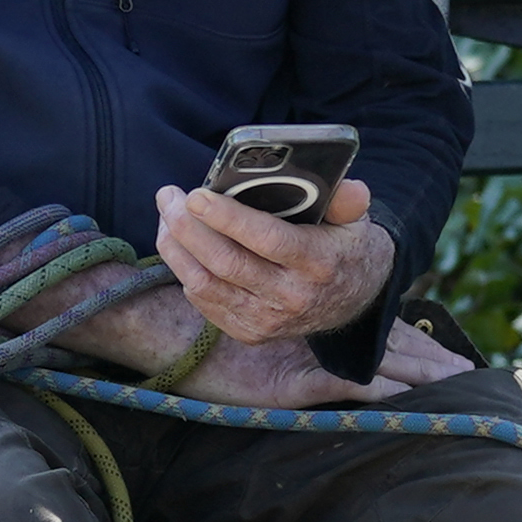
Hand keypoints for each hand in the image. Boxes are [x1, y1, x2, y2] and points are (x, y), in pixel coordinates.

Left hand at [156, 173, 391, 343]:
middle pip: (226, 262)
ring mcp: (267, 320)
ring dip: (176, 247)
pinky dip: (185, 270)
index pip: (267, 239)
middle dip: (187, 226)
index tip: (196, 195)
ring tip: (166, 215)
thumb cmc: (342, 248)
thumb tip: (351, 189)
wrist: (351, 301)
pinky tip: (179, 244)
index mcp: (318, 262)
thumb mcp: (354, 221)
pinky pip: (204, 301)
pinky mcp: (250, 332)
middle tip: (169, 196)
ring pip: (205, 284)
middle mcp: (291, 296)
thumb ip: (348, 202)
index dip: (227, 218)